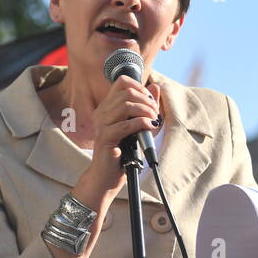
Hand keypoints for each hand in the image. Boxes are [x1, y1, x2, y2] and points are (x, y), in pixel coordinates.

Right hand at [81, 76, 160, 198]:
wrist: (107, 176)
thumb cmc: (122, 153)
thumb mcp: (138, 126)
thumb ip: (146, 106)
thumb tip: (155, 87)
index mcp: (107, 107)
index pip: (121, 82)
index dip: (140, 86)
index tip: (150, 101)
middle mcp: (102, 112)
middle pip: (127, 92)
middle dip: (147, 101)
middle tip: (155, 114)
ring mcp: (101, 124)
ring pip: (126, 105)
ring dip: (145, 111)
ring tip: (153, 122)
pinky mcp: (105, 137)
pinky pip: (125, 125)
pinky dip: (141, 124)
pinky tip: (149, 128)